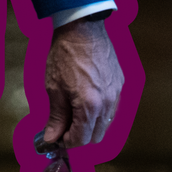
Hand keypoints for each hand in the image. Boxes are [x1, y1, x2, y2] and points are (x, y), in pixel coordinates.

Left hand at [43, 17, 122, 146]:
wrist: (83, 29)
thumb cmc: (65, 55)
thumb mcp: (54, 87)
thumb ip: (56, 116)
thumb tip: (51, 137)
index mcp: (90, 106)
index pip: (81, 139)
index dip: (67, 142)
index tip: (56, 138)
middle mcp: (108, 104)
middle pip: (96, 135)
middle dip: (79, 136)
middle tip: (63, 127)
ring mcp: (117, 95)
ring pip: (106, 123)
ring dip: (90, 124)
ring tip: (73, 112)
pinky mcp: (120, 85)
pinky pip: (112, 107)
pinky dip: (99, 110)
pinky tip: (85, 99)